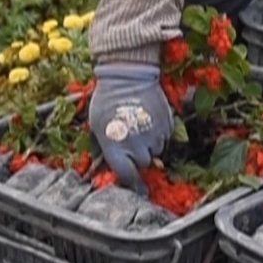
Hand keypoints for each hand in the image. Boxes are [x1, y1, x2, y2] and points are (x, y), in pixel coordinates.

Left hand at [89, 63, 171, 195]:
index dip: (130, 183)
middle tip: (129, 140)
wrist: (128, 75)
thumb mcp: (95, 125)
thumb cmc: (106, 100)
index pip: (127, 176)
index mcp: (117, 149)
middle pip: (142, 163)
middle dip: (137, 156)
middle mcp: (138, 147)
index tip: (135, 187)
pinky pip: (164, 138)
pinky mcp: (167, 125)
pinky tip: (147, 119)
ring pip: (155, 151)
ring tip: (138, 127)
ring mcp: (155, 136)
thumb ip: (101, 147)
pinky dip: (158, 133)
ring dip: (148, 145)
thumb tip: (103, 162)